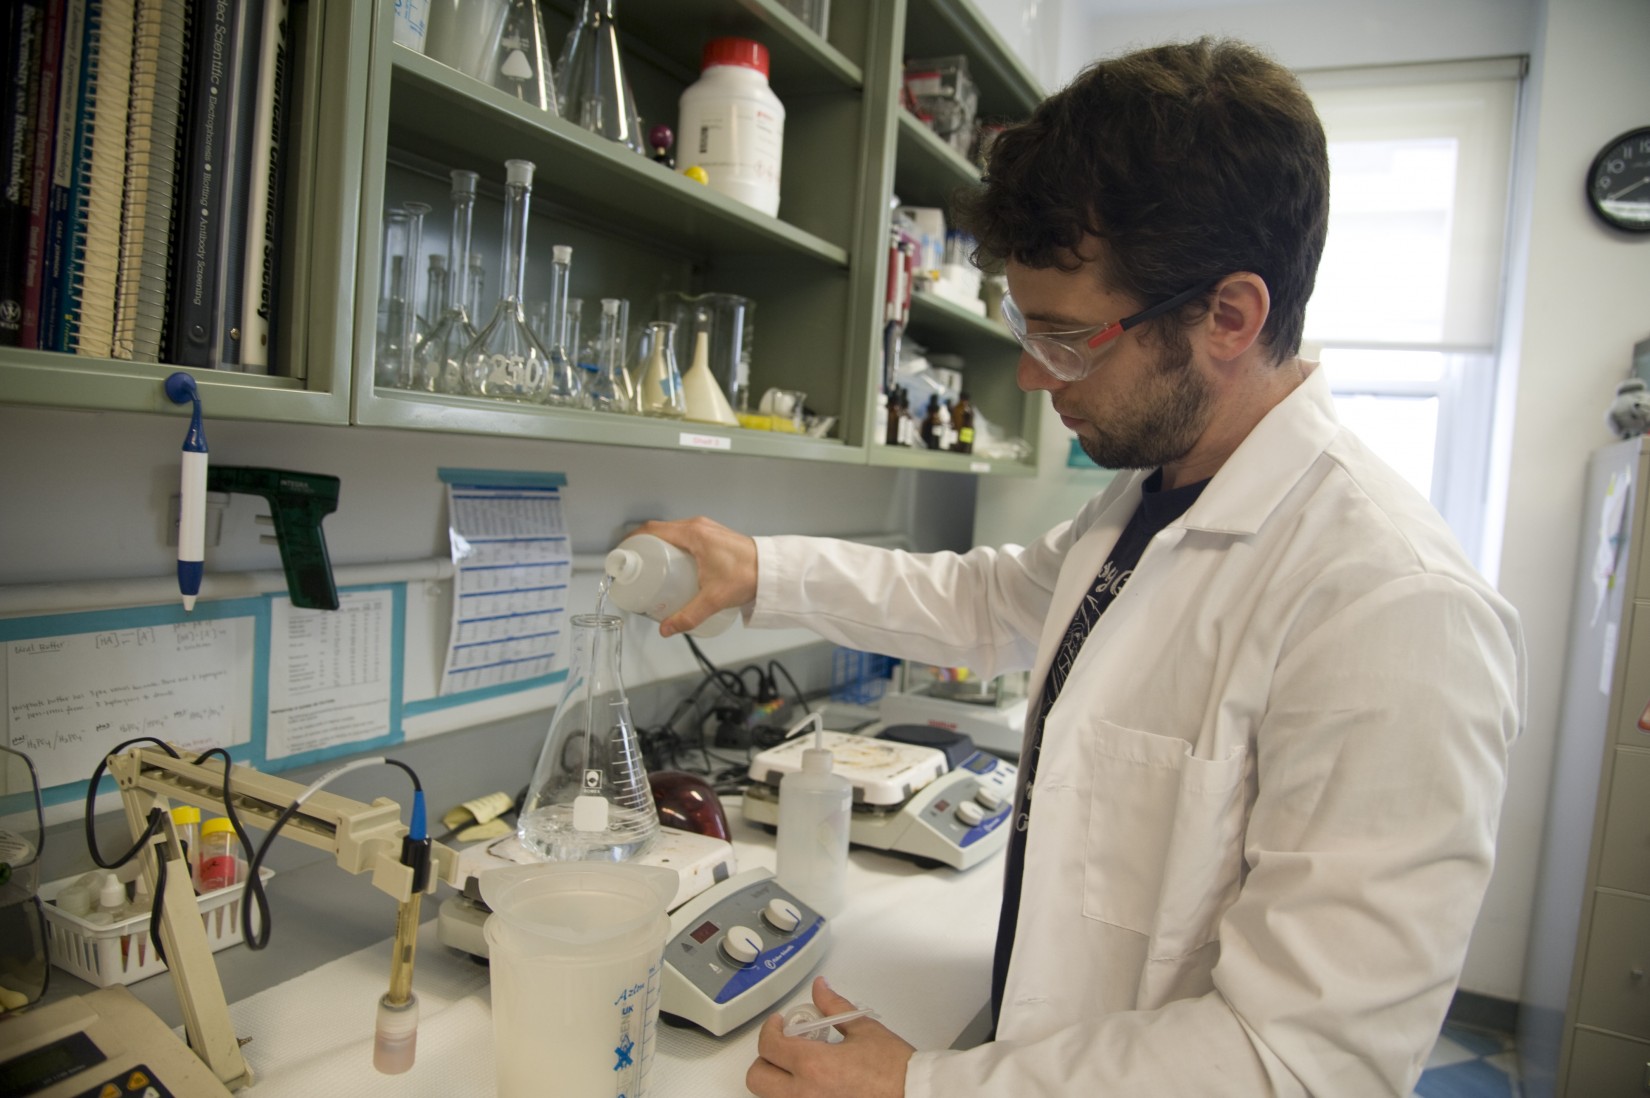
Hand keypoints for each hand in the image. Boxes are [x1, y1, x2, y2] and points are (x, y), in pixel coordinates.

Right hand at [628, 516, 758, 636]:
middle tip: (634, 567)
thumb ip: (688, 616)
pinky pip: (686, 537)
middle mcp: (698, 527)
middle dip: (644, 547)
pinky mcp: (714, 537)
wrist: (773, 571)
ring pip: (673, 533)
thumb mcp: (713, 599)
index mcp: (693, 534)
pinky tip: (673, 566)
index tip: (623, 555)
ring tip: (650, 569)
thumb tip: (666, 628)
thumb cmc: (748, 576)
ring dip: (659, 547)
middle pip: (660, 531)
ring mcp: (707, 530)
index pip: (652, 530)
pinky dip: (674, 547)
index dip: (633, 540)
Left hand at [746, 977, 914, 1097]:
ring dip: (779, 1079)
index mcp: (813, 1065)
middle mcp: (805, 1094)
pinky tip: (816, 1082)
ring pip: (773, 1096)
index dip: (770, 1029)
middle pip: (758, 1079)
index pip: (769, 1046)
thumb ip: (834, 1007)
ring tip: (802, 1065)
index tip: (780, 1024)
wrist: (913, 1095)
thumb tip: (820, 989)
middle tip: (784, 1046)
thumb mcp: (863, 1029)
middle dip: (766, 1058)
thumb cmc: (894, 1069)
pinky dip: (796, 1092)